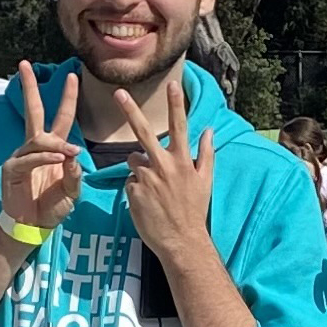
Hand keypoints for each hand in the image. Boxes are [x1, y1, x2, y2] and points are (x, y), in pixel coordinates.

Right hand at [1, 61, 82, 235]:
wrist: (33, 226)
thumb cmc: (52, 206)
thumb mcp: (72, 191)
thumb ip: (74, 174)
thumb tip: (73, 155)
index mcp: (52, 148)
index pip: (61, 117)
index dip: (67, 98)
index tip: (72, 76)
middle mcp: (35, 147)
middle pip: (32, 111)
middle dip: (30, 88)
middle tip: (25, 65)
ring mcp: (21, 156)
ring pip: (38, 140)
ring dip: (54, 144)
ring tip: (67, 153)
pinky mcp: (12, 169)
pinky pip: (29, 158)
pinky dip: (43, 157)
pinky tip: (54, 159)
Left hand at [114, 73, 216, 266]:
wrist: (181, 241)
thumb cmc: (194, 211)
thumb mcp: (205, 182)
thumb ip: (206, 154)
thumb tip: (208, 130)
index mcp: (182, 161)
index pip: (179, 126)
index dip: (176, 104)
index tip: (173, 84)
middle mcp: (163, 166)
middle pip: (143, 132)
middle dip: (131, 110)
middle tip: (118, 92)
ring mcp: (146, 179)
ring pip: (134, 160)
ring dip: (140, 167)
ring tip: (154, 189)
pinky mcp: (133, 192)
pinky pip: (130, 182)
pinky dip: (136, 188)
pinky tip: (147, 202)